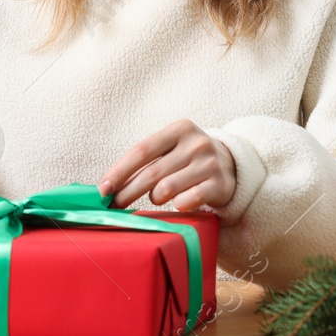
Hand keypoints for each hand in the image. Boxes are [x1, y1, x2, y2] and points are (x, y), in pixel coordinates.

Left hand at [98, 119, 235, 210]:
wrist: (232, 166)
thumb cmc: (189, 160)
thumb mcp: (172, 149)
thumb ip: (147, 161)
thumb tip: (109, 185)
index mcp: (179, 129)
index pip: (141, 151)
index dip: (119, 172)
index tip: (103, 189)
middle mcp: (196, 144)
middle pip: (151, 173)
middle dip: (128, 192)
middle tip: (115, 205)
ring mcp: (209, 164)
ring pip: (166, 189)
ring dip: (154, 198)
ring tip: (156, 198)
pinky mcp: (220, 185)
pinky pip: (187, 201)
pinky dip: (177, 206)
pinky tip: (177, 204)